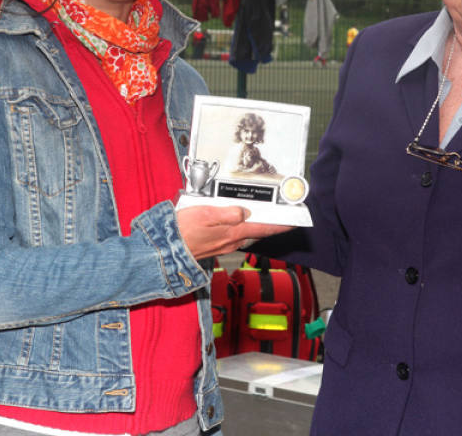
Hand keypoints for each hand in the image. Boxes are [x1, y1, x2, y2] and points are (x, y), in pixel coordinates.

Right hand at [176, 205, 293, 259]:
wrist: (166, 250)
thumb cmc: (182, 231)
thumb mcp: (206, 213)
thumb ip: (229, 212)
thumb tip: (245, 211)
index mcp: (232, 232)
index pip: (263, 228)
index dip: (281, 225)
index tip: (295, 222)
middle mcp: (231, 242)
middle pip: (257, 231)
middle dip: (269, 224)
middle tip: (281, 215)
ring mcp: (224, 245)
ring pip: (245, 233)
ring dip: (254, 225)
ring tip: (260, 214)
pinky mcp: (216, 246)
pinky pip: (233, 235)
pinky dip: (239, 228)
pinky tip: (235, 220)